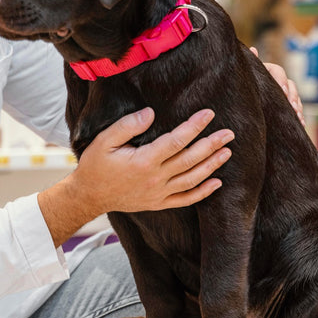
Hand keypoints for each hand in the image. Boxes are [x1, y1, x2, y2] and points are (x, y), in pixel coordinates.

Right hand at [39, 108, 232, 245]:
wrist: (88, 196)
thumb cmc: (95, 165)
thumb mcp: (104, 140)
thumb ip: (127, 125)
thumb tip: (150, 113)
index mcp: (144, 161)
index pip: (177, 140)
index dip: (195, 126)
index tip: (209, 113)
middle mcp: (155, 179)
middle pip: (190, 159)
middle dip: (212, 145)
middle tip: (229, 133)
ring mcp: (159, 194)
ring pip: (192, 179)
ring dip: (212, 165)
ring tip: (228, 152)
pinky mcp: (159, 203)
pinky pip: (186, 200)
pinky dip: (203, 192)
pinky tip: (217, 182)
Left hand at [251, 47, 304, 124]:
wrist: (246, 107)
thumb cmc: (244, 89)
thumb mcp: (247, 78)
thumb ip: (252, 65)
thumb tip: (253, 49)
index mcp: (267, 71)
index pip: (278, 71)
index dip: (282, 80)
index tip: (283, 92)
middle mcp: (278, 81)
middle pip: (290, 85)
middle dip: (293, 96)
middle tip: (292, 106)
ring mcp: (284, 94)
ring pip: (295, 97)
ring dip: (298, 106)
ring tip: (297, 116)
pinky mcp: (287, 106)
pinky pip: (297, 109)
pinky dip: (300, 116)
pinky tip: (301, 123)